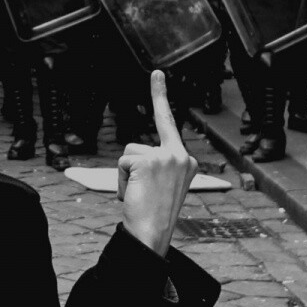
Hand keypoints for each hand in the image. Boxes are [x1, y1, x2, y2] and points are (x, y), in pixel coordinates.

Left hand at [116, 70, 199, 257]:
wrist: (153, 233)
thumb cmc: (153, 216)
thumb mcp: (162, 186)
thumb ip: (155, 166)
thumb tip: (135, 160)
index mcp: (185, 161)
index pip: (168, 123)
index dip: (159, 96)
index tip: (156, 73)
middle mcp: (181, 155)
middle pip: (136, 147)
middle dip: (129, 166)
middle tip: (139, 180)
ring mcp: (168, 156)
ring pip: (128, 154)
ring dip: (126, 177)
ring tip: (139, 196)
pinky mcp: (151, 160)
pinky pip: (122, 163)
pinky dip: (121, 180)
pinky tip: (134, 195)